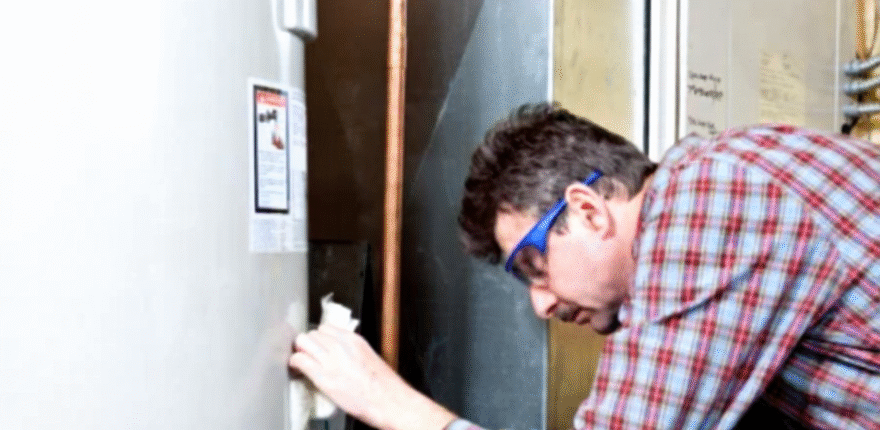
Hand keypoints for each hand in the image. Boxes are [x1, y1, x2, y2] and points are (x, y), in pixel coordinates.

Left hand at [289, 325, 456, 429]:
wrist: (388, 401)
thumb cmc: (383, 386)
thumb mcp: (369, 357)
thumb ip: (352, 351)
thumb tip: (339, 354)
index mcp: (354, 340)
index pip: (326, 328)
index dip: (319, 339)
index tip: (318, 347)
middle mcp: (342, 345)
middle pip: (313, 333)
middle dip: (308, 344)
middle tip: (308, 356)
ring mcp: (332, 359)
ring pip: (303, 341)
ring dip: (300, 351)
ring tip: (303, 362)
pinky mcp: (323, 376)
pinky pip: (300, 360)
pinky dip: (296, 363)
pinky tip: (297, 370)